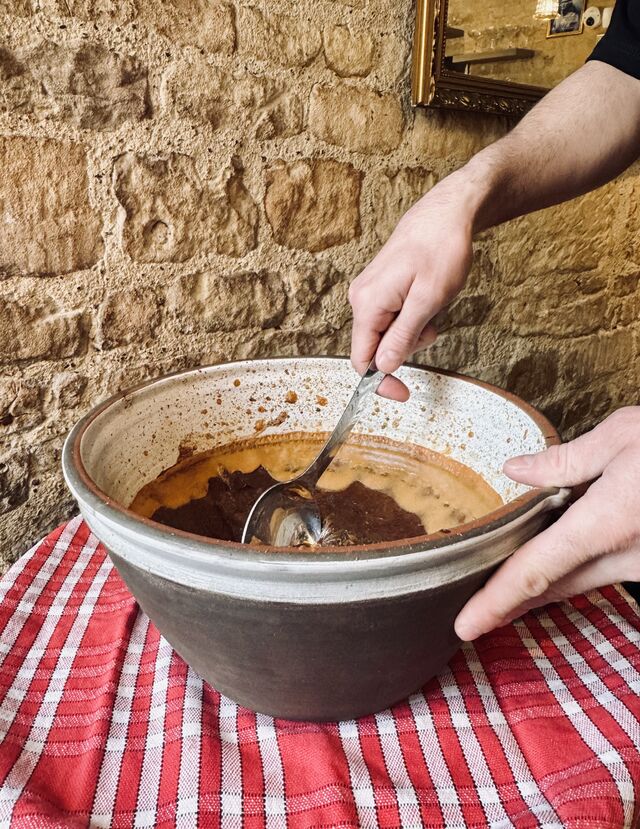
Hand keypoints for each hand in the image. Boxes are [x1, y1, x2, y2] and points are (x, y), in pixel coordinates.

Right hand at [348, 172, 476, 399]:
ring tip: (433, 303)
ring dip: (413, 330)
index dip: (381, 381)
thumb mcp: (428, 301)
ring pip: (387, 333)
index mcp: (367, 304)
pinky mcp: (380, 287)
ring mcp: (369, 292)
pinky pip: (392, 316)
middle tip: (433, 324)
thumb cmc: (441, 250)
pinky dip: (413, 316)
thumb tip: (384, 367)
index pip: (362, 360)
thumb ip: (402, 337)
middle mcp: (361, 299)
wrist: (447, 213)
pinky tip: (427, 296)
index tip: (404, 393)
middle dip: (406, 346)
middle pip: (376, 347)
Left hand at [455, 407, 639, 640]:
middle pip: (555, 586)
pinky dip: (577, 568)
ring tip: (503, 589)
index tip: (465, 627)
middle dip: (513, 600)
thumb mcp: (626, 435)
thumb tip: (515, 470)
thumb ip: (566, 461)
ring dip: (544, 585)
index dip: (496, 603)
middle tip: (474, 611)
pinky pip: (608, 571)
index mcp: (608, 522)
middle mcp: (628, 555)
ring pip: (582, 581)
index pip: (536, 571)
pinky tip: (559, 557)